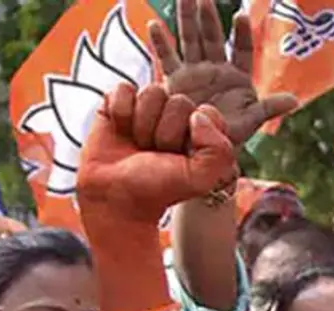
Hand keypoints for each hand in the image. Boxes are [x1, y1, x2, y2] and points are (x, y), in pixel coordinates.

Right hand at [77, 83, 236, 224]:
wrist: (115, 197)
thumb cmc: (158, 189)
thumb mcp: (200, 178)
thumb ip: (218, 150)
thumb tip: (198, 115)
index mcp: (200, 133)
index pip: (207, 112)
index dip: (194, 135)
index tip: (182, 157)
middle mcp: (176, 118)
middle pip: (179, 101)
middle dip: (166, 133)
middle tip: (156, 154)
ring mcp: (147, 109)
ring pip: (152, 92)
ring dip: (143, 124)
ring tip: (139, 145)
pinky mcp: (119, 104)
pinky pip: (124, 89)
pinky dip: (121, 112)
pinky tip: (121, 130)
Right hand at [149, 0, 297, 146]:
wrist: (203, 148)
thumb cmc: (230, 135)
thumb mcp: (251, 121)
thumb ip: (270, 108)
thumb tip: (295, 101)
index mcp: (237, 77)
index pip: (243, 50)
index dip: (243, 34)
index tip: (241, 15)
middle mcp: (215, 70)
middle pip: (212, 38)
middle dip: (209, 17)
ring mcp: (195, 72)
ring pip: (190, 40)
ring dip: (187, 19)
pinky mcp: (176, 81)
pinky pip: (167, 58)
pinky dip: (160, 43)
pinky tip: (154, 25)